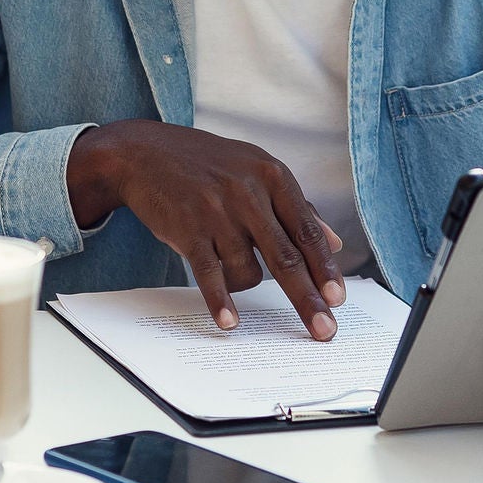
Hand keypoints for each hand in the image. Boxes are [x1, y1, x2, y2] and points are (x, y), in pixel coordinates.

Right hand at [67, 120, 344, 339]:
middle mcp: (249, 192)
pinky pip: (211, 274)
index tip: (338, 298)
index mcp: (273, 176)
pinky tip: (229, 322)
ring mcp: (218, 211)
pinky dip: (220, 301)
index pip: (306, 231)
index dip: (324, 268)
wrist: (145, 153)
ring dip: (244, 283)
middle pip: (286, 258)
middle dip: (308, 299)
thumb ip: (297, 207)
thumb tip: (335, 243)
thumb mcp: (257, 173)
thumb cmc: (209, 166)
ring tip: (226, 265)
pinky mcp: (188, 229)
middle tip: (324, 330)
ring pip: (249, 271)